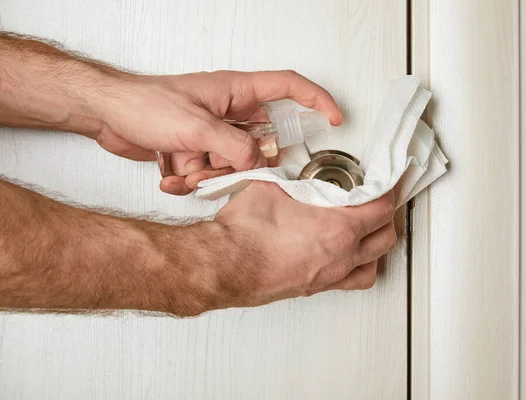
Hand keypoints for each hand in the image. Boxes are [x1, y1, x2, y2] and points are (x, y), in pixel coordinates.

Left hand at [92, 70, 342, 194]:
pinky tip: (169, 173)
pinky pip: (210, 174)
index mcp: (236, 92)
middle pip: (260, 142)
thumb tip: (256, 162)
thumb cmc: (144, 103)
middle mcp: (229, 113)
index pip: (288, 87)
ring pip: (234, 165)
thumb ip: (233, 146)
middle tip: (221, 166)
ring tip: (184, 168)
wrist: (105, 114)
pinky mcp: (197, 152)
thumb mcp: (195, 126)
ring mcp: (213, 134)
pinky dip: (191, 180)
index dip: (316, 99)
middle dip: (243, 164)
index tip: (335, 117)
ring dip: (210, 176)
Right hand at [169, 182, 397, 314]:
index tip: (384, 183)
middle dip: (386, 216)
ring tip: (368, 231)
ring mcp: (330, 275)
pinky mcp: (316, 287)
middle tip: (377, 202)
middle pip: (385, 236)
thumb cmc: (245, 234)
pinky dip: (358, 267)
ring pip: (374, 263)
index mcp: (338, 228)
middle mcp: (340, 256)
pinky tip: (348, 257)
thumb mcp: (273, 185)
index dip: (387, 191)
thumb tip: (293, 172)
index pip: (381, 208)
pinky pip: (352, 281)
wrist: (224, 264)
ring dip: (376, 245)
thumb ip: (294, 178)